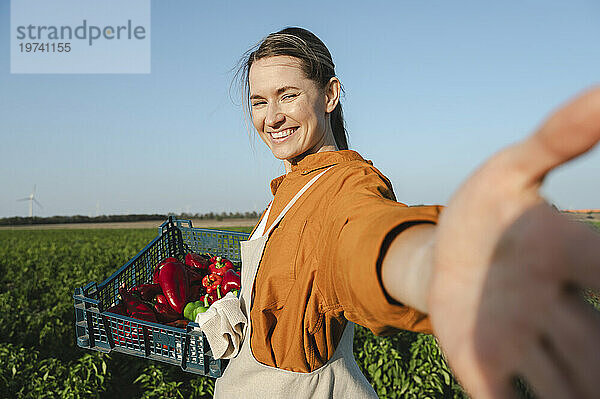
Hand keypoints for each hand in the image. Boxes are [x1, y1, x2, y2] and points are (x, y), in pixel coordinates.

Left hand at [429, 87, 599, 398]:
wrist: (442, 256)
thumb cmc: (485, 214)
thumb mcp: (513, 169)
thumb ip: (558, 138)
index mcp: (568, 256)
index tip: (598, 267)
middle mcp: (556, 306)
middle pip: (596, 347)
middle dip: (597, 362)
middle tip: (592, 371)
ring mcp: (521, 341)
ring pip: (569, 381)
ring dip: (577, 390)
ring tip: (580, 394)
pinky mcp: (484, 365)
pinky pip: (508, 397)